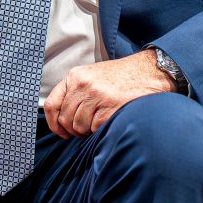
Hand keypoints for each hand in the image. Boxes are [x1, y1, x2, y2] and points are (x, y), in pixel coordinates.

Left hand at [42, 51, 174, 138]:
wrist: (150, 71)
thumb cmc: (122, 77)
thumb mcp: (92, 76)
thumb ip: (76, 92)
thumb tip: (61, 119)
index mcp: (75, 76)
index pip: (52, 104)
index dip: (54, 123)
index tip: (62, 131)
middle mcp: (83, 85)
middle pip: (66, 119)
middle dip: (74, 129)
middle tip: (87, 127)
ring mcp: (96, 96)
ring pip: (79, 126)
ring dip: (88, 129)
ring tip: (101, 120)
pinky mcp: (109, 107)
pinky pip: (95, 128)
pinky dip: (101, 129)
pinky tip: (110, 119)